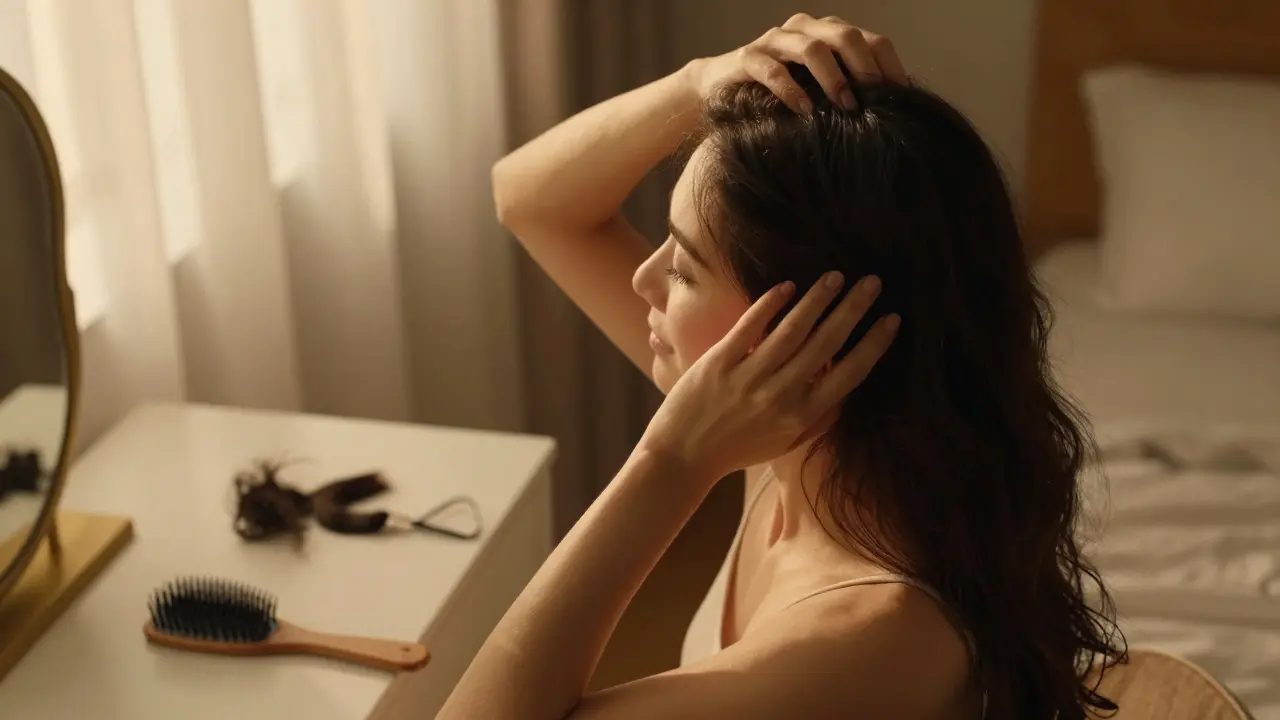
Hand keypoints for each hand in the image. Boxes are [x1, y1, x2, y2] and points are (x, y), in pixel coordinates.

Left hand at [637, 272, 899, 484]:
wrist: (682, 458)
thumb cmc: (737, 449)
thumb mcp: (785, 441)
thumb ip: (816, 416)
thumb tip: (846, 386)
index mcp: (802, 417)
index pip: (849, 373)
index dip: (874, 344)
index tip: (893, 319)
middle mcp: (780, 396)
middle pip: (827, 343)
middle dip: (853, 309)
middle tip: (873, 282)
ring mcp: (749, 377)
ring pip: (792, 329)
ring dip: (818, 299)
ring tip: (836, 276)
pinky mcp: (719, 362)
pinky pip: (750, 326)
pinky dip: (771, 303)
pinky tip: (788, 286)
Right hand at [689, 14, 907, 113]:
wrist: (719, 88)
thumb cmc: (778, 94)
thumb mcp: (816, 88)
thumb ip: (846, 90)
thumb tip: (890, 115)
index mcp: (827, 31)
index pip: (870, 39)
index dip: (889, 66)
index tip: (902, 98)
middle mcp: (803, 29)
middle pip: (844, 36)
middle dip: (864, 69)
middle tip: (876, 101)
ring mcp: (774, 41)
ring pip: (812, 48)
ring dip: (833, 79)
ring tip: (845, 108)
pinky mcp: (747, 58)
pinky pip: (773, 70)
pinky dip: (792, 91)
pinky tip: (804, 112)